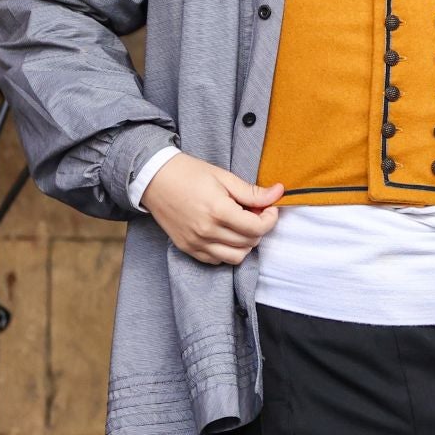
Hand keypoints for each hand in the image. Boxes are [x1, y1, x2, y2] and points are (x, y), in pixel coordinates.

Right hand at [142, 153, 282, 264]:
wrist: (155, 179)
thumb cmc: (190, 173)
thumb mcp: (224, 177)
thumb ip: (252, 191)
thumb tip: (278, 193)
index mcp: (218, 211)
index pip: (257, 228)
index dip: (270, 218)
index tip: (269, 207)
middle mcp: (207, 232)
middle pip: (249, 243)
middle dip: (259, 228)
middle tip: (254, 212)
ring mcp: (196, 243)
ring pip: (235, 257)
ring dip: (245, 243)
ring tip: (241, 224)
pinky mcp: (187, 249)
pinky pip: (216, 260)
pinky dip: (227, 251)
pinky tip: (226, 234)